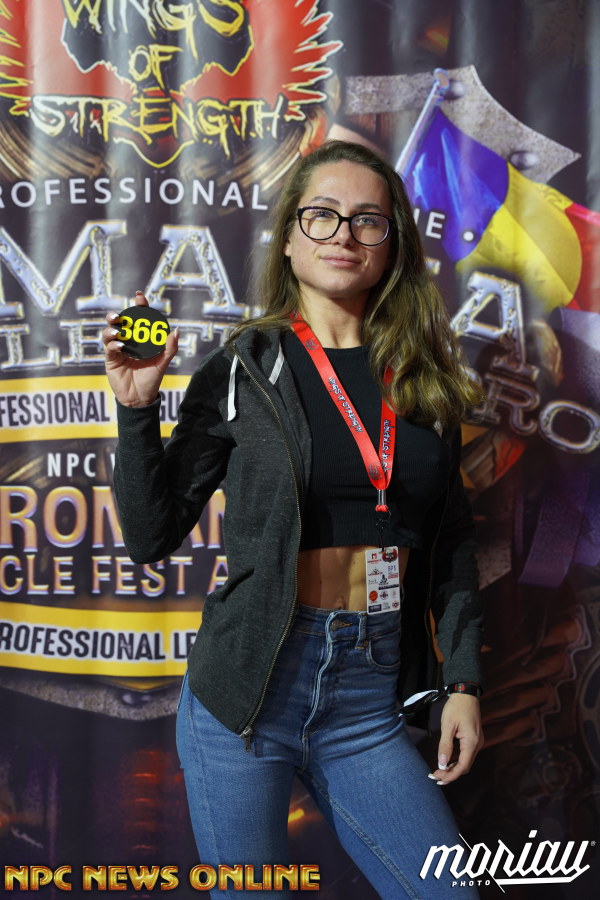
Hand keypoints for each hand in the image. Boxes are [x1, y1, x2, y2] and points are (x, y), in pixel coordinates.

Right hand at [103, 292, 178, 407]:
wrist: (140, 398)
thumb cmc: (151, 380)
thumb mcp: (163, 363)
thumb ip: (170, 348)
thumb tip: (176, 331)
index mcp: (141, 339)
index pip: (139, 319)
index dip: (139, 306)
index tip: (139, 296)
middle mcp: (128, 341)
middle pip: (120, 323)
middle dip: (117, 315)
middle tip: (119, 315)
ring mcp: (118, 350)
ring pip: (110, 332)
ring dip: (112, 329)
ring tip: (118, 330)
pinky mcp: (111, 359)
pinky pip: (109, 348)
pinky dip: (113, 344)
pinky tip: (120, 345)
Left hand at [429, 693, 483, 784]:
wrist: (466, 694)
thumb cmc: (456, 707)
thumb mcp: (448, 725)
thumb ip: (445, 745)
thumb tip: (442, 764)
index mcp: (472, 742)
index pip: (462, 766)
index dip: (450, 775)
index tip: (437, 778)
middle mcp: (477, 744)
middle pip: (465, 766)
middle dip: (451, 774)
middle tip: (435, 777)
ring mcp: (477, 742)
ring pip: (466, 761)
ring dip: (453, 768)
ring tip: (439, 772)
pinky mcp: (474, 739)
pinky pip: (466, 754)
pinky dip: (456, 760)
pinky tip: (447, 762)